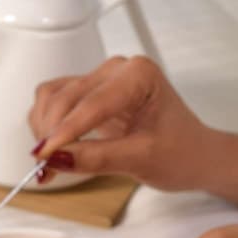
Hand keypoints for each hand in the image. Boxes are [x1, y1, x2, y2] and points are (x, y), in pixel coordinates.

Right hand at [29, 55, 216, 189]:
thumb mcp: (142, 160)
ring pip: (53, 96)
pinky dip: (46, 124)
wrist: (194, 155)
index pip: (91, 103)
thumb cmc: (181, 152)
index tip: (43, 156)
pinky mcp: (90, 94)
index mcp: (139, 75)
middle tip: (45, 167)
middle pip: (65, 96)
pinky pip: (54, 101)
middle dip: (51, 132)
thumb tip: (57, 159)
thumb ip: (98, 158)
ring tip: (50, 161)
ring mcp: (101, 80)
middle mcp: (117, 70)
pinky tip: (52, 149)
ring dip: (44, 127)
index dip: (64, 132)